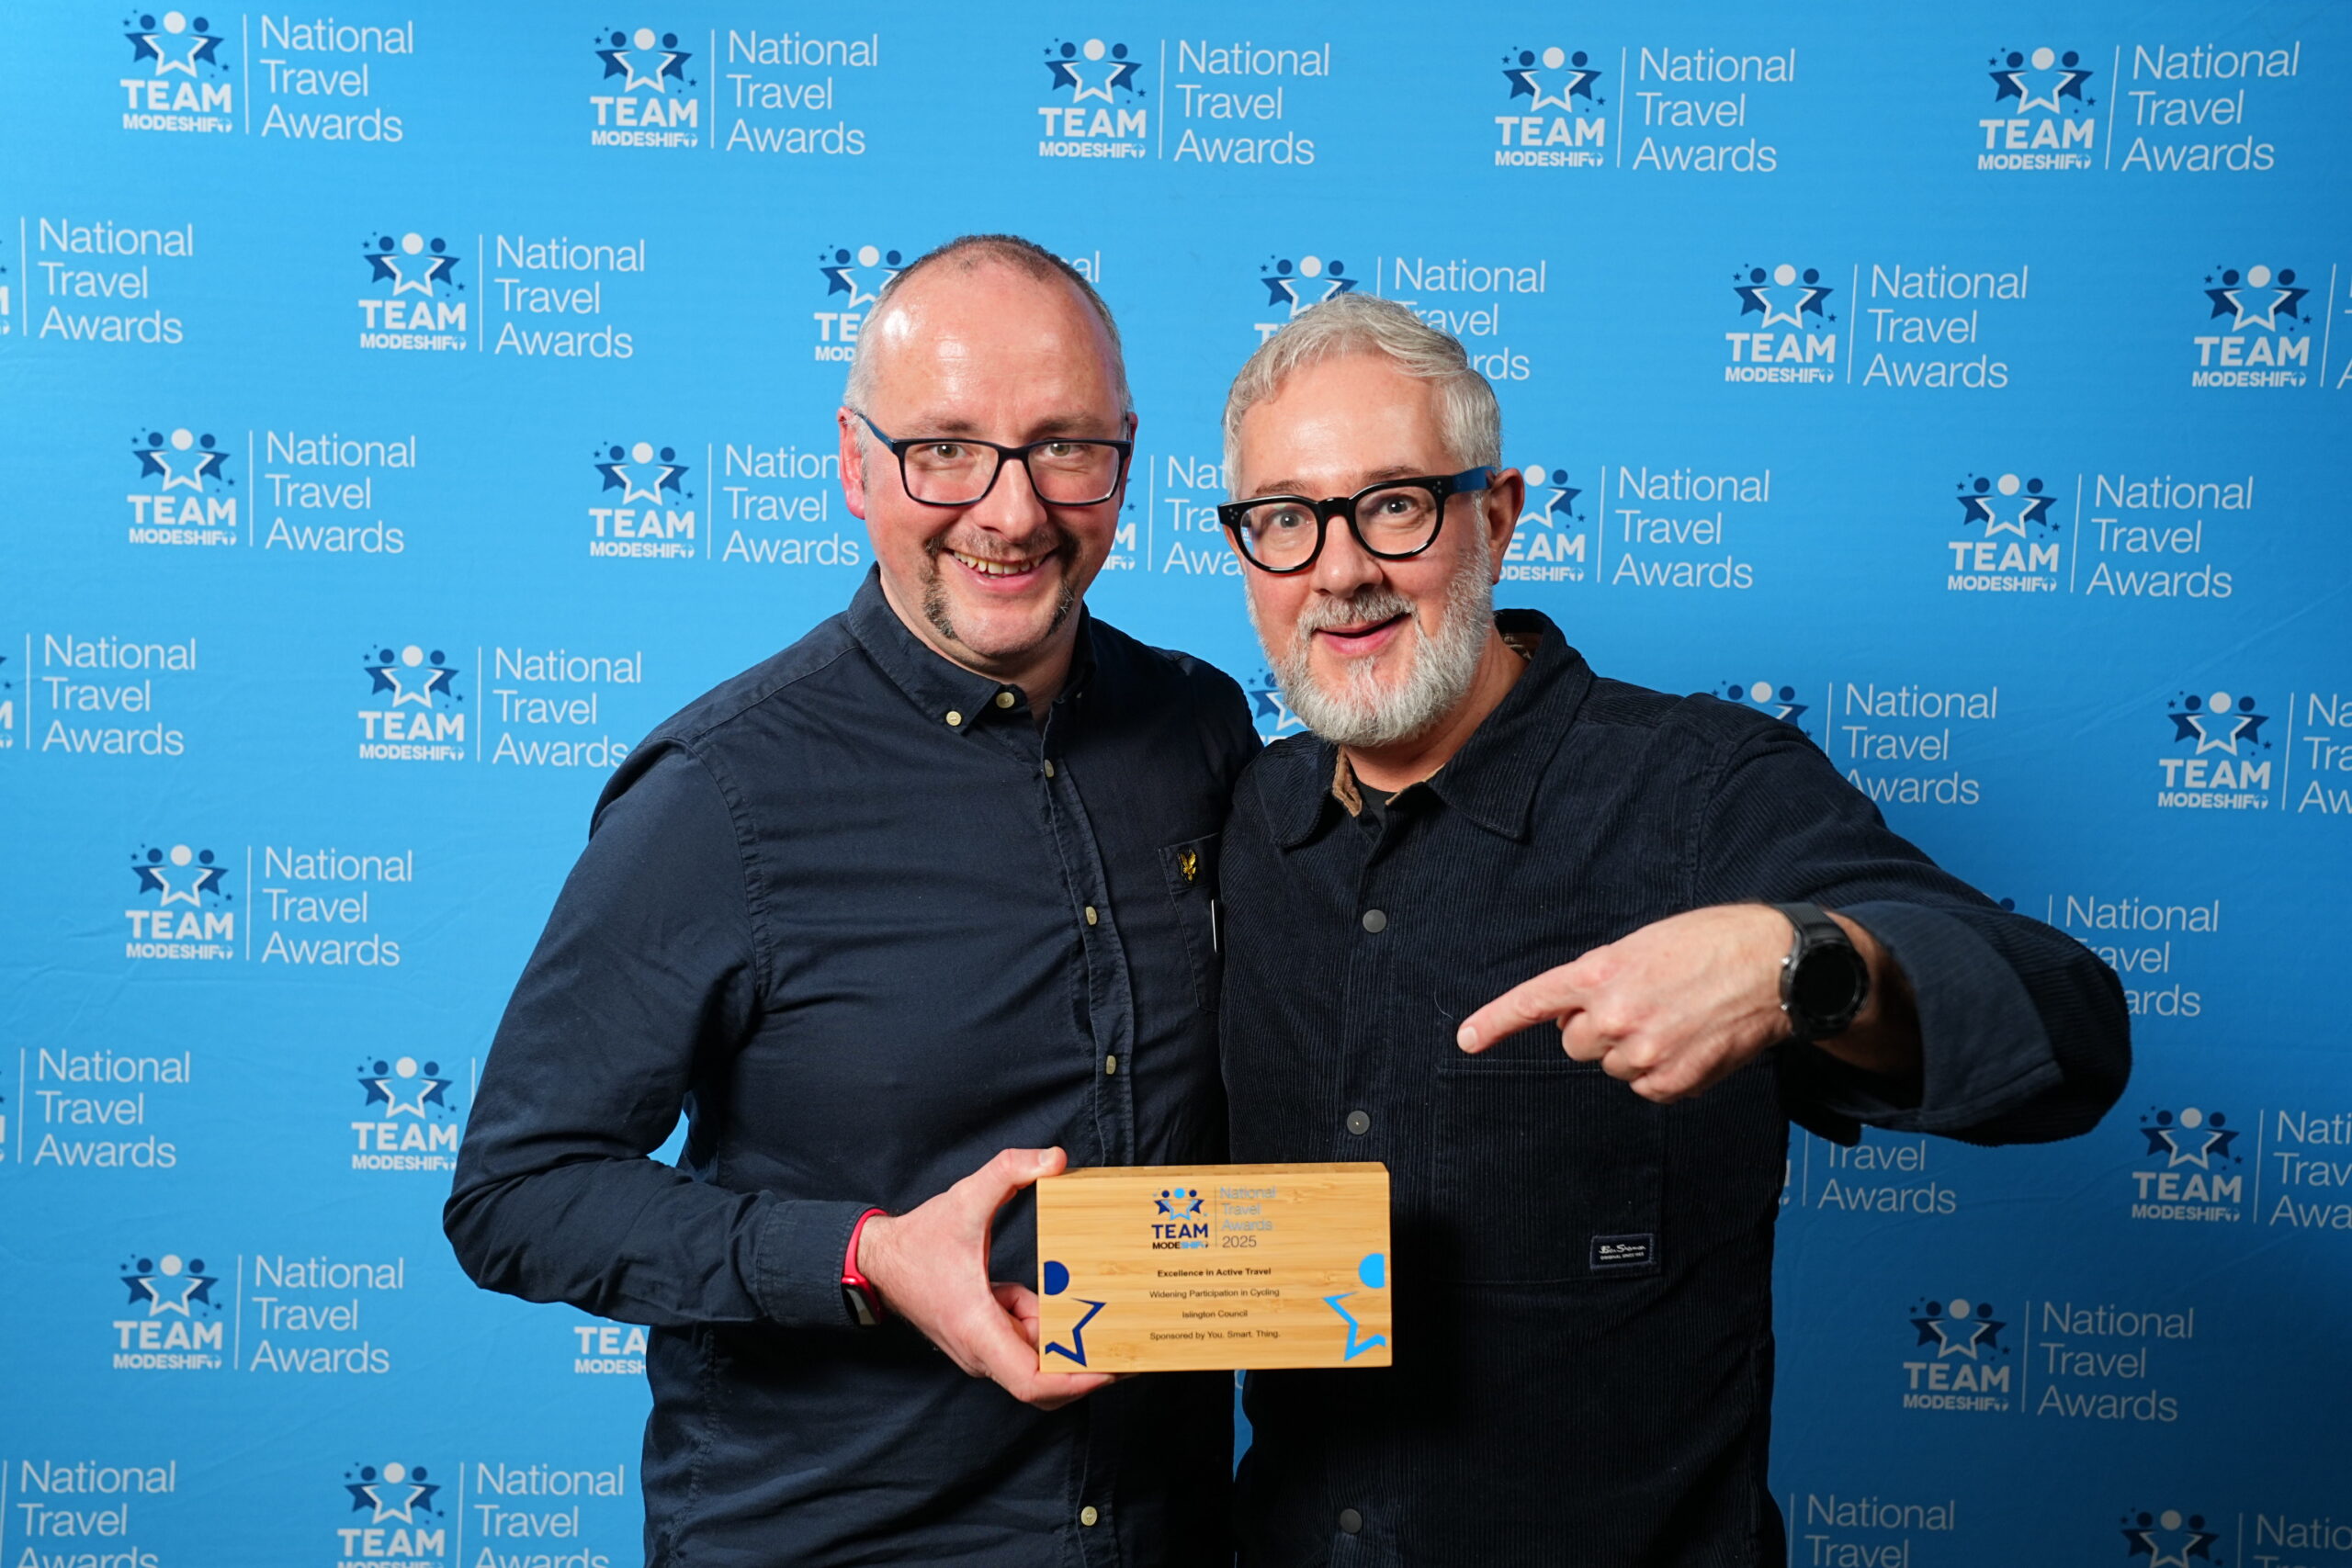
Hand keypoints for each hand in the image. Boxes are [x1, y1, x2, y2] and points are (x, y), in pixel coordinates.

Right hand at [854, 1146, 1114, 1408]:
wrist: (880, 1261)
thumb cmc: (919, 1239)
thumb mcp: (965, 1197)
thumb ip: (1009, 1170)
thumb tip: (1057, 1158)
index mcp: (978, 1328)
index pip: (1031, 1382)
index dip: (1076, 1382)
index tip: (1113, 1369)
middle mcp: (981, 1352)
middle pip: (1045, 1382)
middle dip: (1089, 1366)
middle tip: (1134, 1348)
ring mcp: (982, 1351)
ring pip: (1038, 1359)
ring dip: (1067, 1334)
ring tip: (1111, 1312)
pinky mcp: (985, 1343)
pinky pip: (1027, 1343)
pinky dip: (1046, 1321)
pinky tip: (1056, 1294)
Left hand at [1455, 905, 1794, 1102]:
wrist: (1778, 968)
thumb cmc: (1713, 943)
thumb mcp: (1644, 944)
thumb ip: (1601, 977)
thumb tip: (1573, 1016)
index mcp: (1602, 972)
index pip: (1534, 1001)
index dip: (1495, 1022)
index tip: (1467, 1039)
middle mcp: (1615, 1017)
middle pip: (1575, 1043)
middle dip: (1596, 1028)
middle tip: (1640, 1003)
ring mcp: (1643, 1054)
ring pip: (1611, 1065)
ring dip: (1632, 1048)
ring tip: (1675, 1016)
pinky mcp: (1672, 1082)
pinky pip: (1645, 1086)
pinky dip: (1661, 1070)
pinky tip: (1691, 1040)